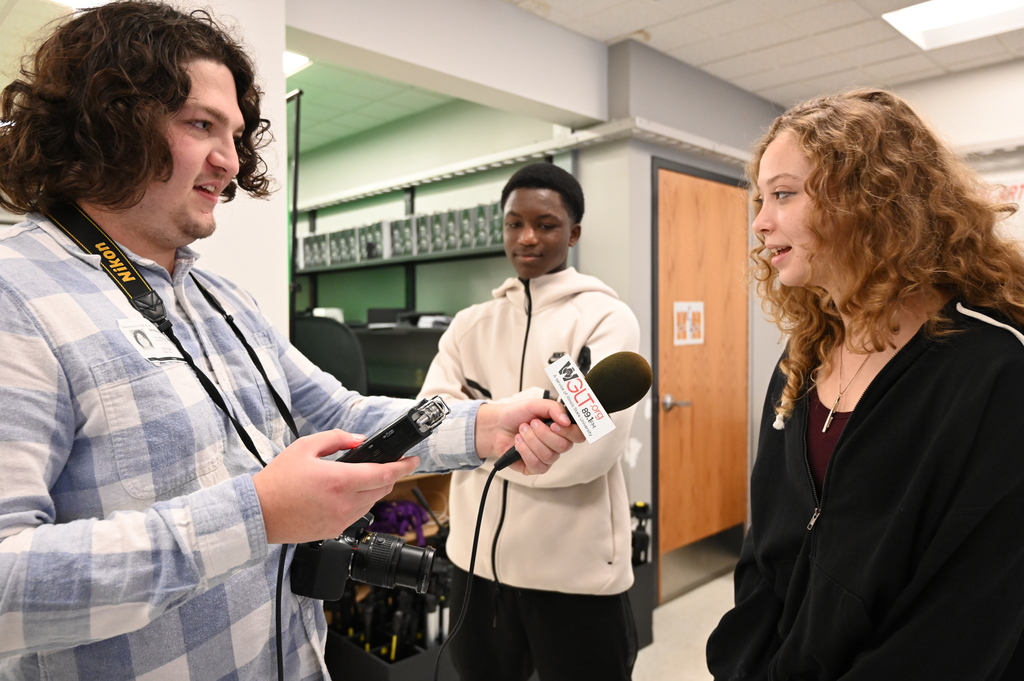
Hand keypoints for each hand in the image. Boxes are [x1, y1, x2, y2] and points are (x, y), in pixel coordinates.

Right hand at [252, 429, 419, 543]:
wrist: (259, 513)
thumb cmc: (277, 481)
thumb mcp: (306, 447)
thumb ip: (337, 439)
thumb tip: (359, 440)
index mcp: (340, 480)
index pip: (385, 473)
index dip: (404, 466)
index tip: (413, 460)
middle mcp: (344, 502)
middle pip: (383, 488)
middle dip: (390, 475)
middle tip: (387, 464)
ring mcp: (341, 519)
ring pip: (372, 502)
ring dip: (374, 488)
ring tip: (361, 476)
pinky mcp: (335, 530)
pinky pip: (358, 514)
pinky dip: (360, 502)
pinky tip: (347, 493)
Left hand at [475, 399, 584, 474]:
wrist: (497, 425)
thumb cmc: (517, 414)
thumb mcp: (536, 405)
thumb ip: (554, 408)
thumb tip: (566, 420)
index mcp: (561, 428)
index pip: (579, 435)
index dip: (570, 432)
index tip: (555, 424)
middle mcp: (557, 444)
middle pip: (564, 446)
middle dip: (544, 433)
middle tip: (532, 423)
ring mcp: (547, 457)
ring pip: (549, 455)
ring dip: (532, 440)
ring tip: (522, 431)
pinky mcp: (534, 468)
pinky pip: (537, 465)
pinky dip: (525, 451)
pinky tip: (518, 443)